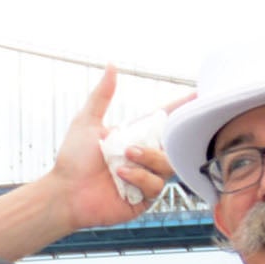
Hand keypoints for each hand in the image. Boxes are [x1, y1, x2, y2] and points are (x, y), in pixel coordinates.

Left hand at [47, 67, 183, 230]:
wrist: (65, 193)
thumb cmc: (72, 160)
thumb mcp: (87, 122)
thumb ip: (102, 95)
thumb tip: (112, 65)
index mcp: (134, 137)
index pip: (163, 120)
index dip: (181, 109)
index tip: (199, 95)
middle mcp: (143, 157)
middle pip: (173, 144)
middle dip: (166, 139)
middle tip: (147, 138)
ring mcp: (145, 178)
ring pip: (168, 165)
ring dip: (148, 158)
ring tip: (125, 156)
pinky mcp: (144, 198)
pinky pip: (155, 185)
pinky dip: (139, 177)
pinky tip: (120, 176)